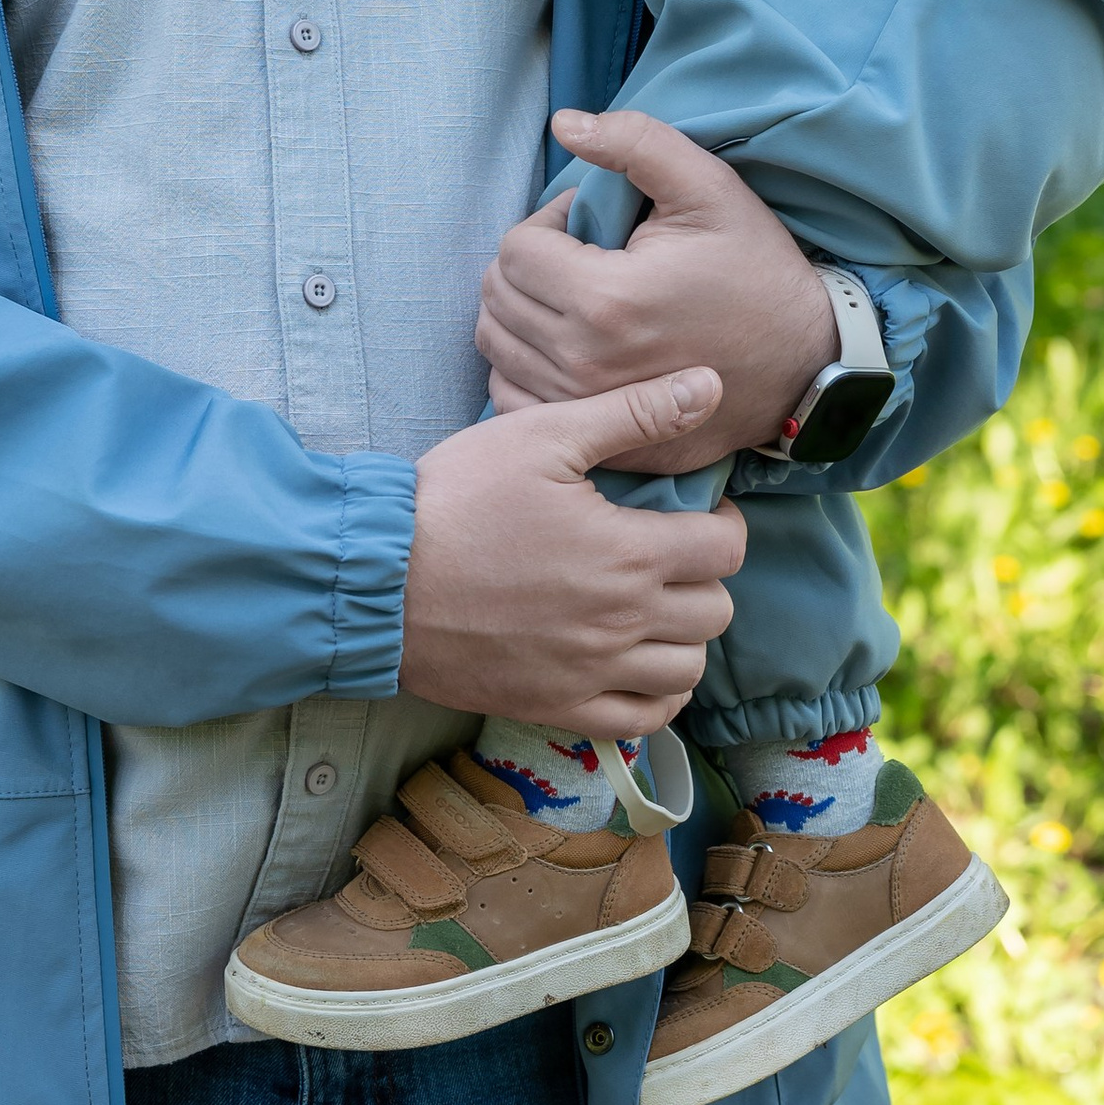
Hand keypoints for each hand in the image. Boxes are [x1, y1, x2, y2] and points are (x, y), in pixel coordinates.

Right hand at [400, 367, 744, 734]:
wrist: (378, 579)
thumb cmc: (455, 499)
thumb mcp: (542, 434)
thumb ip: (634, 412)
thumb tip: (709, 384)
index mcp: (628, 553)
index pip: (725, 549)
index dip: (721, 523)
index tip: (695, 513)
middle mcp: (621, 621)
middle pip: (715, 612)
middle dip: (704, 577)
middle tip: (669, 554)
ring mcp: (591, 672)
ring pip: (687, 671)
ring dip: (685, 636)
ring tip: (654, 606)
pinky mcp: (557, 707)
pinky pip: (643, 720)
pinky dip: (657, 696)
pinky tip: (637, 662)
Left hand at [476, 109, 835, 473]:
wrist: (802, 365)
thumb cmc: (755, 270)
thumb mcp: (708, 188)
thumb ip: (635, 142)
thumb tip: (565, 122)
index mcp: (604, 301)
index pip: (516, 249)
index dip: (549, 225)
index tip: (590, 228)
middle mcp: (583, 364)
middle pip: (499, 295)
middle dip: (532, 264)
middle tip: (584, 259)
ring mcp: (583, 410)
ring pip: (496, 344)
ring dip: (523, 310)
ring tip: (577, 296)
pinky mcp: (591, 439)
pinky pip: (511, 394)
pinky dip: (524, 363)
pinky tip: (569, 344)